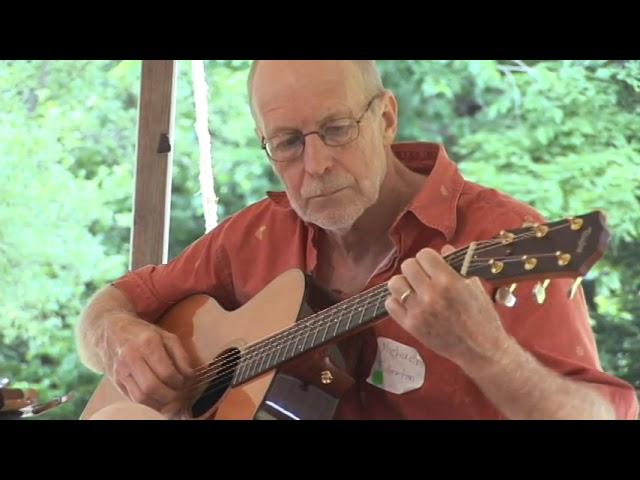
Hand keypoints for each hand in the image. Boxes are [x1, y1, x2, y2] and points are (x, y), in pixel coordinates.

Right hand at [99, 314, 193, 413]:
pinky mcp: (116, 381)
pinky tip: (158, 400)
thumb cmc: (142, 333)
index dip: (179, 381)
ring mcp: (121, 371)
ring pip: (140, 397)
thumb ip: (180, 355)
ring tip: (170, 400)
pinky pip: (132, 399)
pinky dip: (148, 404)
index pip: (166, 372)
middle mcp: (131, 357)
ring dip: (159, 403)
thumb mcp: (166, 336)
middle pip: (152, 387)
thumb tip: (189, 375)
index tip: (185, 382)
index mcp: (147, 343)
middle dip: (169, 396)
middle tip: (179, 394)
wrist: (109, 330)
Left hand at [385, 245, 511, 371]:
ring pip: (394, 284)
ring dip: (404, 283)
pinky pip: (390, 304)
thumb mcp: (475, 285)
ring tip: (413, 288)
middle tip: (423, 276)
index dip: (429, 258)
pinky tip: (408, 302)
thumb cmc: (482, 316)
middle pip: (407, 266)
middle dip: (416, 268)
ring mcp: (418, 312)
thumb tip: (444, 248)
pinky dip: (397, 300)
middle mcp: (430, 295)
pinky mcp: (410, 326)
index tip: (433, 264)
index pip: (424, 255)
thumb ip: (457, 264)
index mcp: (448, 282)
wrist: (481, 350)